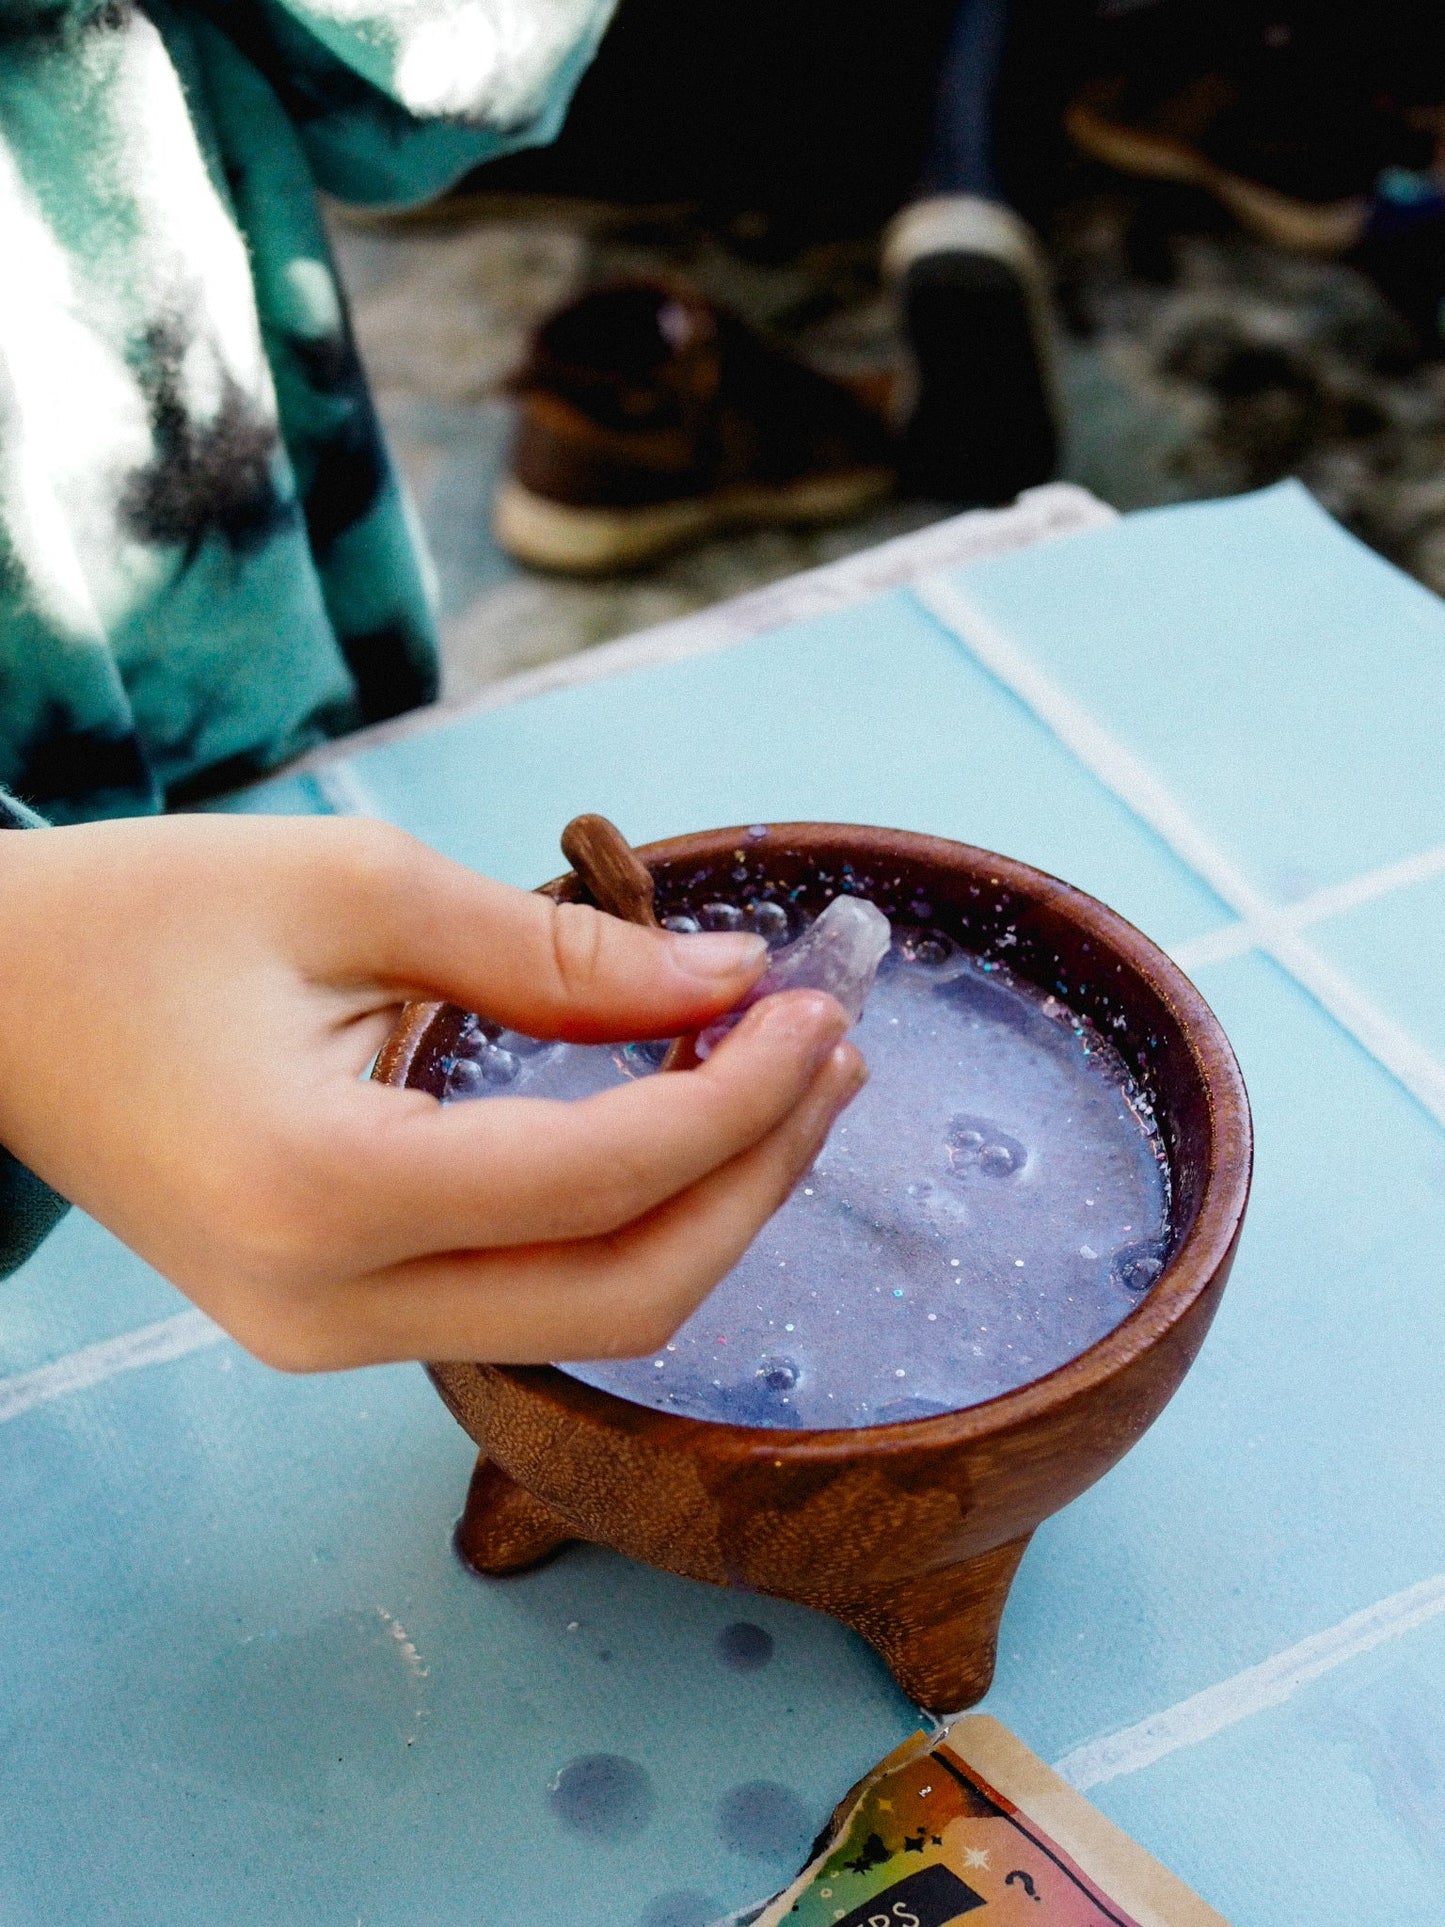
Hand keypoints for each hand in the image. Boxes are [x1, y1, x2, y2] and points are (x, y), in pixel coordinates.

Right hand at [0, 815, 864, 1369]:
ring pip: (586, 1318)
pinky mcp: (335, 1326)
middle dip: (757, 1178)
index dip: (745, 1097)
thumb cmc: (146, 917)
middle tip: (834, 1054)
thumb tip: (733, 985)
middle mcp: (330, 1307)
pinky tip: (677, 1126)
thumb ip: (558, 952)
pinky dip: (624, 1221)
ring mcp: (328, 1339)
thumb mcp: (359, 886)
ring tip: (785, 1084)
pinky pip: (526, 1298)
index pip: (607, 1177)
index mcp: (323, 1189)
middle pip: (626, 1296)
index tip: (822, 1003)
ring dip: (706, 1208)